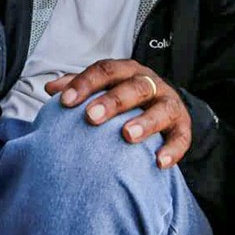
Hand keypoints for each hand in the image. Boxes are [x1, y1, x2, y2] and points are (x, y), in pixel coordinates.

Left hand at [45, 59, 190, 168]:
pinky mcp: (183, 125)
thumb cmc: (121, 97)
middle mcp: (150, 82)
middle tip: (91, 117)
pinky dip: (172, 149)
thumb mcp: (102, 88)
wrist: (161, 105)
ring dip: (145, 122)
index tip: (65, 101)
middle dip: (113, 101)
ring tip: (127, 136)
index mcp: (126, 71)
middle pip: (134, 86)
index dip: (85, 84)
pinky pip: (182, 137)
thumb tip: (51, 89)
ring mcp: (169, 103)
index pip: (105, 71)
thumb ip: (77, 86)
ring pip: (161, 109)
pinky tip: (158, 163)